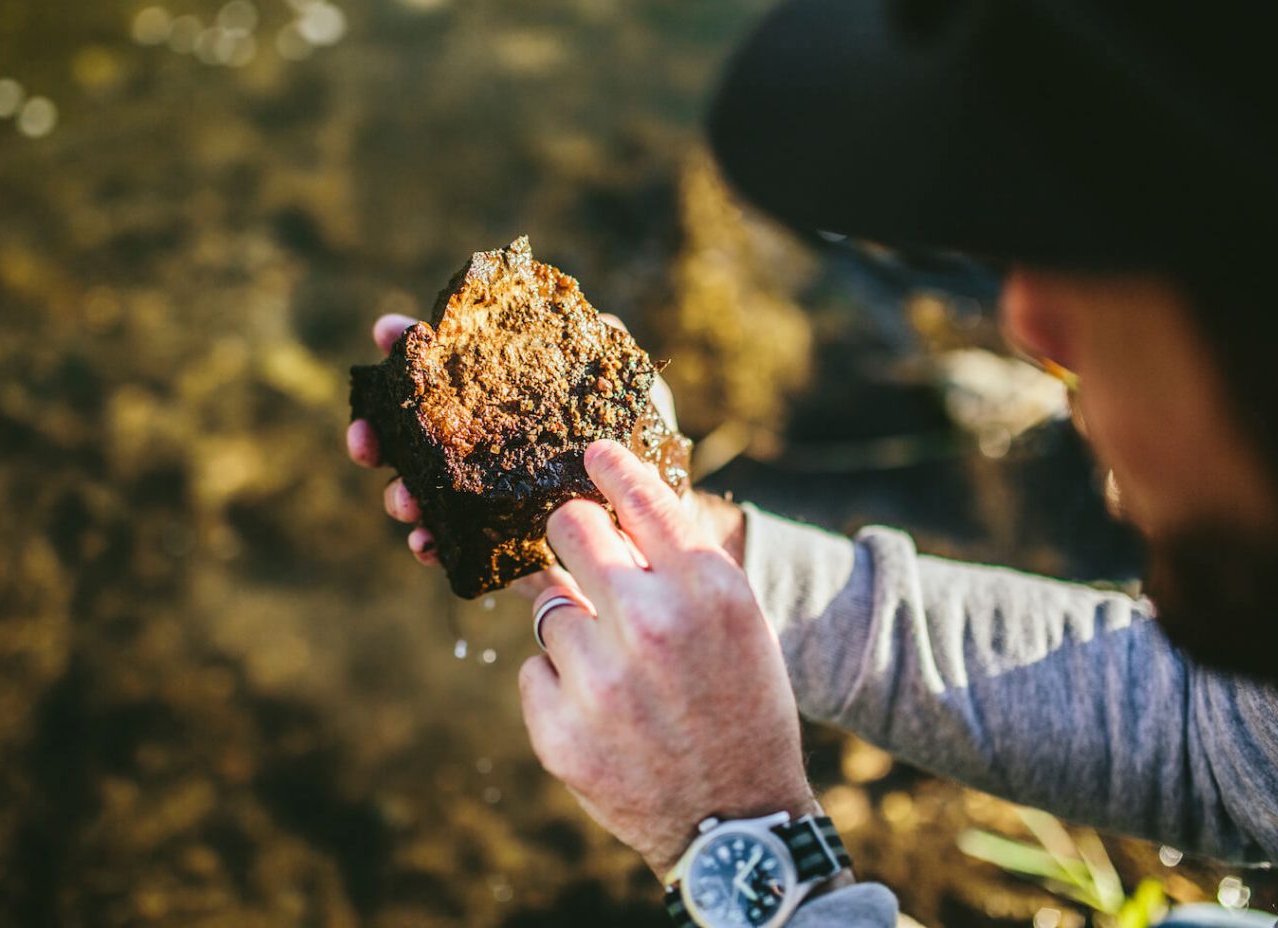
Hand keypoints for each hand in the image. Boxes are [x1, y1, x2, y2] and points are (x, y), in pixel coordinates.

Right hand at [345, 313, 749, 591]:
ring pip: (417, 490)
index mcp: (498, 400)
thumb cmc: (644, 448)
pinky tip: (425, 542)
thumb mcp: (631, 390)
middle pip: (407, 433)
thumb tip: (585, 314)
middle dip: (375, 432)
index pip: (441, 368)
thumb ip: (604, 349)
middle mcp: (479, 445)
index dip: (406, 347)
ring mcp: (479, 497)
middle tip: (363, 437)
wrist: (663, 527)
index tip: (386, 334)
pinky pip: (447, 545)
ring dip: (397, 492)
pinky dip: (428, 543)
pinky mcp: (491, 546)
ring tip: (402, 498)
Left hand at [517, 440, 835, 883]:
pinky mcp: (559, 732)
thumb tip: (610, 506)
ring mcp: (600, 681)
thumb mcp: (738, 623)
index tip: (590, 453)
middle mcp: (652, 624)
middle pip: (569, 528)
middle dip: (573, 535)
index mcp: (709, 590)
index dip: (609, 467)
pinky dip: (561, 688)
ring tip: (622, 677)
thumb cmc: (742, 708)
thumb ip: (679, 564)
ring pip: (549, 608)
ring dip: (577, 632)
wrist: (739, 823)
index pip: (640, 495)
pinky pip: (534, 671)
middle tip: (584, 555)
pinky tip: (605, 717)